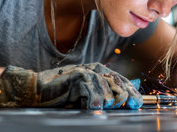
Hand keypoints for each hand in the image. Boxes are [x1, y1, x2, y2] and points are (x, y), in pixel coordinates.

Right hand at [0, 62, 142, 109]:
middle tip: (131, 105)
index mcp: (99, 72)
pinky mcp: (77, 75)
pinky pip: (91, 88)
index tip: (138, 102)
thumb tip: (123, 99)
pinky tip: (94, 107)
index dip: (131, 91)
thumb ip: (103, 95)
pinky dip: (94, 99)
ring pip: (106, 85)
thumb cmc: (62, 94)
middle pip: (117, 81)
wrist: (39, 90)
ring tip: (107, 107)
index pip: (121, 80)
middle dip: (125, 95)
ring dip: (109, 99)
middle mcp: (95, 69)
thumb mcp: (86, 95)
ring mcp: (86, 71)